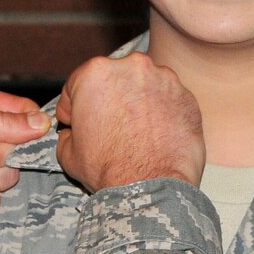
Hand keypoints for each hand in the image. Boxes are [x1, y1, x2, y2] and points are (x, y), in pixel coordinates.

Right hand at [56, 52, 203, 191]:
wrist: (153, 188)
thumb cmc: (109, 170)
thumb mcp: (68, 153)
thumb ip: (67, 133)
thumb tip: (73, 131)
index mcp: (95, 73)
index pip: (76, 87)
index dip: (74, 109)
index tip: (79, 123)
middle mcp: (131, 66)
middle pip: (113, 81)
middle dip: (109, 101)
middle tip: (109, 129)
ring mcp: (164, 78)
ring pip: (143, 87)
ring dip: (137, 104)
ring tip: (136, 134)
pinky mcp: (186, 95)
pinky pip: (167, 100)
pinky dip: (161, 113)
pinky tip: (156, 135)